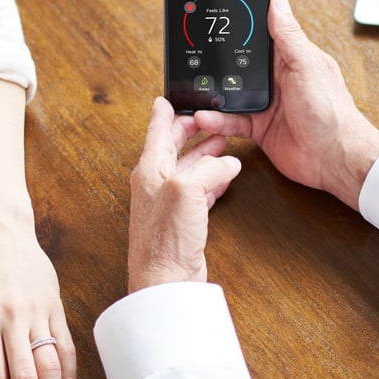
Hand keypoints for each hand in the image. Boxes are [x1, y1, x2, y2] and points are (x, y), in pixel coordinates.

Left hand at [128, 97, 241, 291]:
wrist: (165, 281)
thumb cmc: (165, 239)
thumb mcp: (188, 190)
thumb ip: (210, 169)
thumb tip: (228, 162)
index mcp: (149, 169)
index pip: (157, 130)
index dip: (164, 112)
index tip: (167, 97)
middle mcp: (156, 183)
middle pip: (173, 146)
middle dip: (191, 130)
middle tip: (205, 116)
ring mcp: (169, 202)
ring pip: (189, 168)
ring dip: (205, 153)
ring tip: (222, 140)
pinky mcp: (183, 220)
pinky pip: (199, 190)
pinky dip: (213, 178)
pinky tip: (225, 175)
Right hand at [194, 0, 378, 209]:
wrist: (334, 158)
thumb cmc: (331, 111)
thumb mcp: (306, 65)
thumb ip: (288, 36)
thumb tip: (277, 1)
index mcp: (290, 59)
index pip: (262, 36)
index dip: (243, 26)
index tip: (220, 16)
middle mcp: (278, 79)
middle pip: (241, 64)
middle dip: (220, 62)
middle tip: (196, 55)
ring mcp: (267, 104)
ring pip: (233, 93)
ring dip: (214, 92)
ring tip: (194, 89)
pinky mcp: (259, 128)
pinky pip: (232, 120)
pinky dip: (218, 119)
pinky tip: (206, 116)